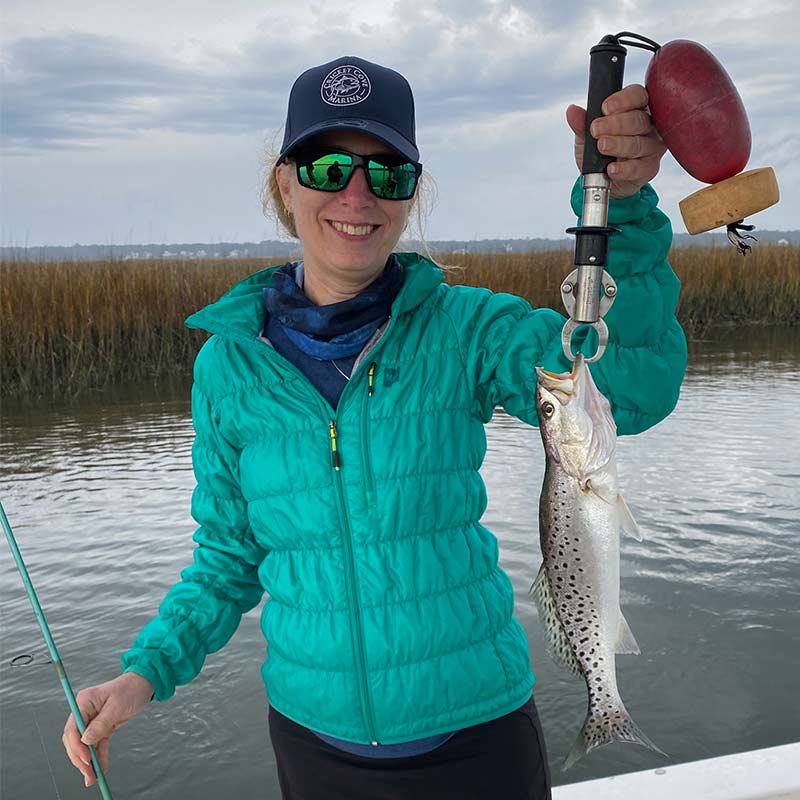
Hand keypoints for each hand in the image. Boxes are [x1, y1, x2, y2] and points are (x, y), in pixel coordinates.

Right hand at [62, 672, 153, 787]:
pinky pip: (97, 744)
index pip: (72, 728)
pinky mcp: (101, 726)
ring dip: (88, 761)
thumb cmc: (131, 689)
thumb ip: (101, 724)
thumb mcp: (117, 706)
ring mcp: (92, 719)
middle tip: (88, 773)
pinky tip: (101, 768)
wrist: (144, 684)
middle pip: (75, 739)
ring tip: (93, 777)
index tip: (86, 759)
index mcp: (84, 702)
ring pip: (84, 745)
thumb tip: (85, 741)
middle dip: (80, 758)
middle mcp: (85, 711)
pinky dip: (98, 756)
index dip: (76, 746)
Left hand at [567, 84, 666, 198]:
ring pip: (638, 143)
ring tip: (602, 146)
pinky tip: (612, 169)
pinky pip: (639, 167)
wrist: (601, 182)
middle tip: (596, 129)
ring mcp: (651, 147)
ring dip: (618, 144)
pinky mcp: (649, 168)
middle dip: (616, 124)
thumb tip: (572, 111)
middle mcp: (647, 125)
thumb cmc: (598, 152)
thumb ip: (582, 123)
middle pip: (638, 119)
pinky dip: (624, 169)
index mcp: (635, 109)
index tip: (605, 108)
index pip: (637, 95)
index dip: (624, 100)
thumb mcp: (587, 136)